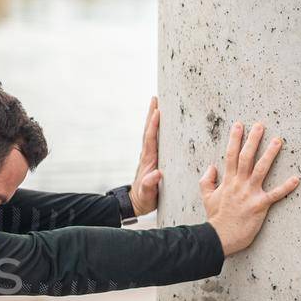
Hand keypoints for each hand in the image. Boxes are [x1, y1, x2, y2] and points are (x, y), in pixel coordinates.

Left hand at [129, 95, 161, 214]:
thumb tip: (156, 174)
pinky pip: (155, 139)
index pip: (150, 139)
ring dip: (154, 118)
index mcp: (148, 160)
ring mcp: (150, 155)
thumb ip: (150, 185)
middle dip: (152, 114)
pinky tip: (163, 122)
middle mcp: (148, 154)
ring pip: (152, 133)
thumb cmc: (144, 199)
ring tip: (158, 103)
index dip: (153, 126)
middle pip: (149, 131)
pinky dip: (157, 128)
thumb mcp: (148, 194)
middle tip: (155, 98)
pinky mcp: (153, 158)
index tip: (157, 112)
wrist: (137, 203)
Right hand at [200, 120, 299, 254]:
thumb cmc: (215, 218)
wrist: (219, 236)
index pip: (230, 155)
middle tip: (260, 125)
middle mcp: (239, 184)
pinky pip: (275, 194)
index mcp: (227, 181)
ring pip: (260, 169)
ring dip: (270, 154)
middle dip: (253, 140)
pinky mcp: (260, 205)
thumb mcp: (207, 198)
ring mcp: (249, 194)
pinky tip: (296, 179)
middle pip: (246, 157)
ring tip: (278, 141)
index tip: (238, 125)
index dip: (234, 139)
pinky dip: (286, 187)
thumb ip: (207, 181)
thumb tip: (211, 168)